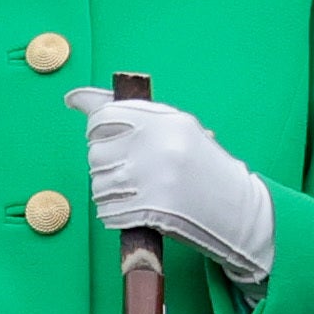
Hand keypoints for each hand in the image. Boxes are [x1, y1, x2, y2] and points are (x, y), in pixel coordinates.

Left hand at [69, 85, 276, 291]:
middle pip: (97, 153)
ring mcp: (154, 179)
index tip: (94, 128)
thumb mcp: (177, 130)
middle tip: (128, 171)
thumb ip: (131, 115)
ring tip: (135, 193)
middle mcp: (158, 146)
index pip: (103, 117)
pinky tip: (134, 211)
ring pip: (99, 184)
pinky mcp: (152, 210)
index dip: (95, 127)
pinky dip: (113, 214)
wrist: (239, 210)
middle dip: (105, 164)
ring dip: (108, 192)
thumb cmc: (203, 168)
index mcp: (165, 121)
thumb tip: (75, 99)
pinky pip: (108, 211)